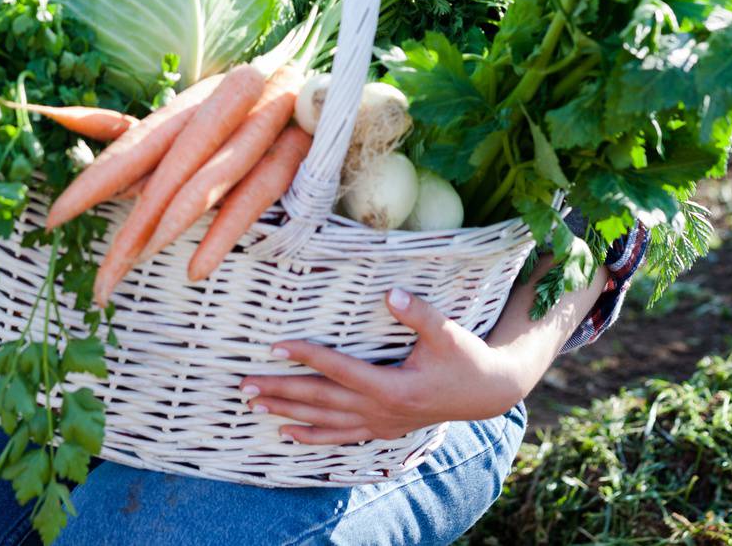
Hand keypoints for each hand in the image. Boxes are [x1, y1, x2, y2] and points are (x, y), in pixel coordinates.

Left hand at [237, 289, 533, 444]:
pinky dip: (312, 436)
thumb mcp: (448, 332)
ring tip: (254, 404)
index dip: (307, 356)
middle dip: (281, 390)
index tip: (276, 346)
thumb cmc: (465, 358)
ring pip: (324, 421)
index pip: (339, 369)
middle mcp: (381, 410)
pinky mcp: (381, 428)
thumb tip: (392, 293)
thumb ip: (419, 313)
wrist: (486, 393)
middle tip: (245, 384)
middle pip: (321, 400)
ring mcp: (379, 423)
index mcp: (393, 386)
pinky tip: (287, 433)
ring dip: (288, 412)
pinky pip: (339, 437)